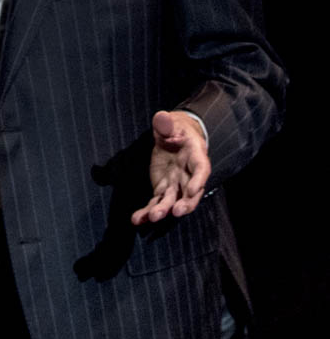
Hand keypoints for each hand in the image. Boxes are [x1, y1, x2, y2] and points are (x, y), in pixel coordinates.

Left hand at [131, 110, 210, 225]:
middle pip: (190, 193)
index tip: (192, 191)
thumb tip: (161, 118)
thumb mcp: (170, 122)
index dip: (198, 181)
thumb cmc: (174, 129)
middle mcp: (188, 175)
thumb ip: (166, 123)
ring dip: (163, 210)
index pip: (201, 170)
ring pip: (172, 201)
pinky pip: (156, 202)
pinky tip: (137, 220)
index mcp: (195, 156)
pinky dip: (147, 212)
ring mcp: (176, 184)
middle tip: (175, 212)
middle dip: (184, 204)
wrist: (172, 137)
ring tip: (152, 217)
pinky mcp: (163, 189)